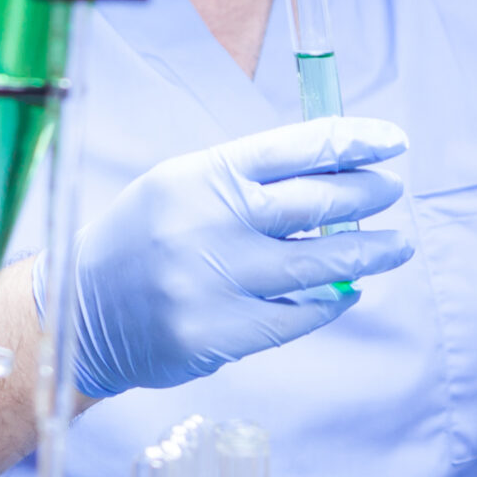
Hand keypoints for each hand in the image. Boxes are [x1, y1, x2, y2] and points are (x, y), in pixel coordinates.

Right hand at [64, 118, 414, 398]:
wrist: (80, 308)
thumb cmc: (144, 238)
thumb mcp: (182, 185)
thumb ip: (249, 180)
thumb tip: (337, 175)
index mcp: (203, 175)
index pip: (298, 147)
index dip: (354, 142)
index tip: (392, 144)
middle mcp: (211, 222)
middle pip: (317, 202)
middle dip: (368, 195)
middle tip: (393, 192)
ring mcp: (216, 282)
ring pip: (319, 263)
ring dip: (368, 253)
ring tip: (395, 246)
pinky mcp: (219, 334)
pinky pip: (296, 317)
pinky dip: (329, 302)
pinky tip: (346, 291)